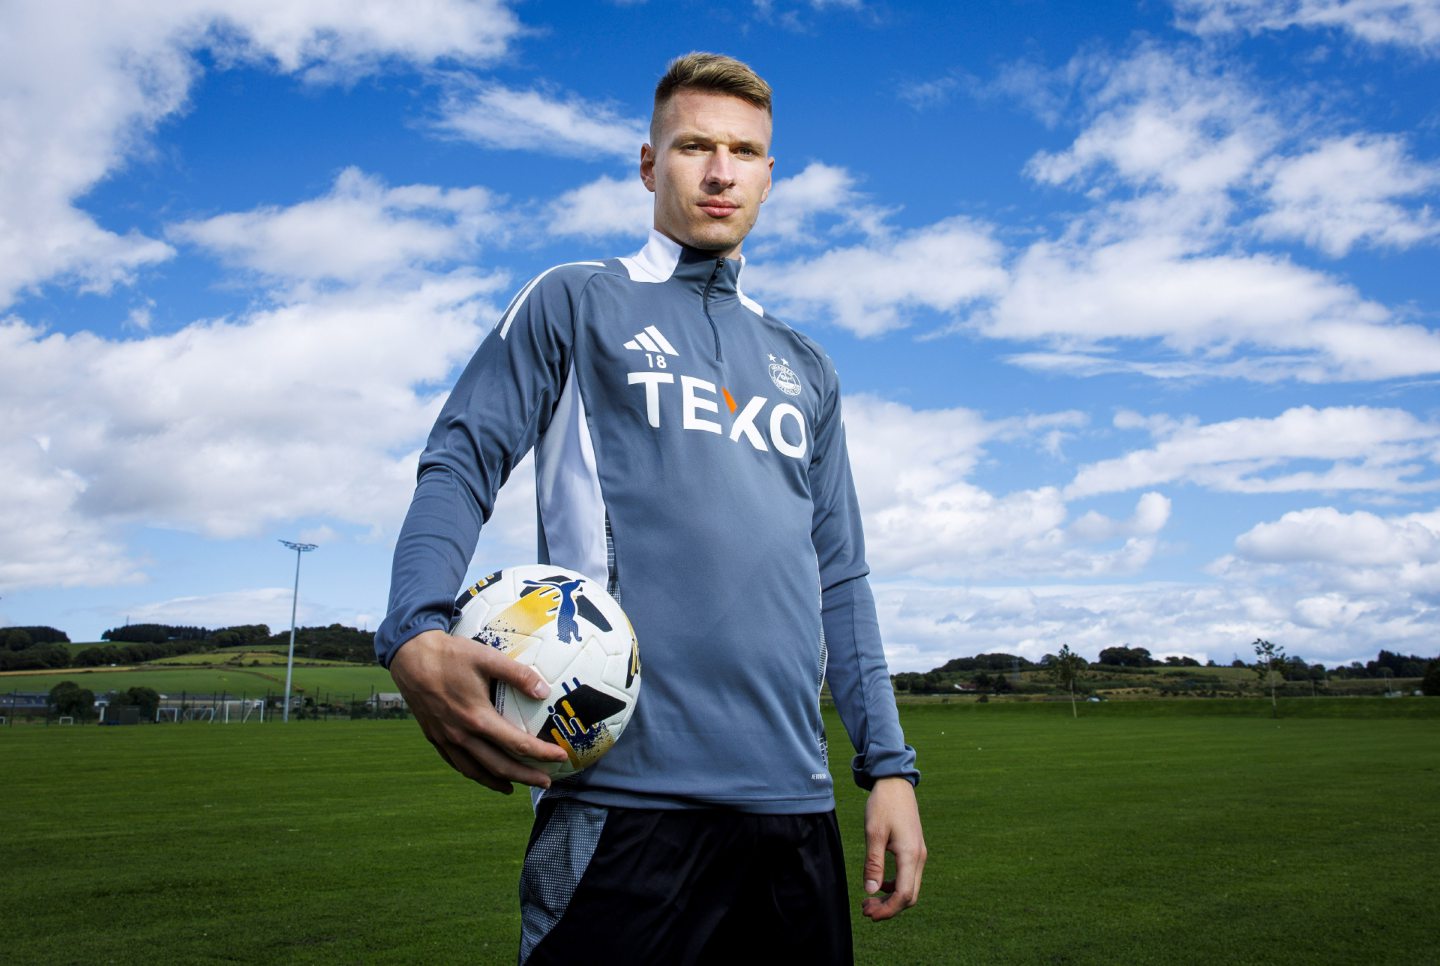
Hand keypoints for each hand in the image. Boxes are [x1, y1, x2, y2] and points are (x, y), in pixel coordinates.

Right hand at [388, 628, 568, 792]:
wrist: (410, 657)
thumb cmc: (451, 655)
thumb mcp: (487, 658)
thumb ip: (518, 674)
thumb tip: (544, 690)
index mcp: (477, 718)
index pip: (516, 744)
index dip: (541, 753)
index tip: (560, 756)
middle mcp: (461, 735)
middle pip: (499, 766)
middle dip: (526, 777)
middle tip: (546, 782)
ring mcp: (446, 739)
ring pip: (476, 771)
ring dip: (499, 781)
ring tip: (515, 787)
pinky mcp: (435, 738)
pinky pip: (457, 764)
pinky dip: (474, 773)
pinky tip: (483, 773)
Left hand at [860, 776, 925, 920]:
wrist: (896, 783)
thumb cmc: (883, 805)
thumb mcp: (873, 832)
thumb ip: (873, 863)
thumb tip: (871, 891)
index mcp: (910, 855)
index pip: (903, 895)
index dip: (887, 910)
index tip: (868, 913)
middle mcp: (919, 857)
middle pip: (909, 896)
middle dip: (889, 908)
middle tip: (865, 908)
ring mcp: (919, 854)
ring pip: (910, 888)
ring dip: (891, 899)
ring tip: (869, 899)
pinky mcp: (915, 850)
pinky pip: (908, 877)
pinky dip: (895, 886)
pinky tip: (879, 883)